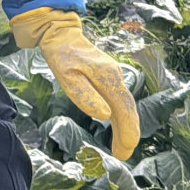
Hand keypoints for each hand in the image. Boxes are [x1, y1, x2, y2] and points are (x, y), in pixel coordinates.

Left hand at [12, 8, 140, 159]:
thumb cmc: (62, 55)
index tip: (126, 149)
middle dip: (128, 134)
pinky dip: (119, 118)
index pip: (124, 108)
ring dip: (125, 128)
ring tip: (121, 150)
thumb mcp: (67, 77)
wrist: (61, 34)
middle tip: (123, 156)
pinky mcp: (108, 79)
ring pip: (124, 107)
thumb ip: (85, 96)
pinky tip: (116, 129)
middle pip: (128, 110)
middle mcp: (116, 78)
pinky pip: (118, 101)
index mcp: (108, 78)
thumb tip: (105, 116)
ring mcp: (114, 78)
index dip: (128, 130)